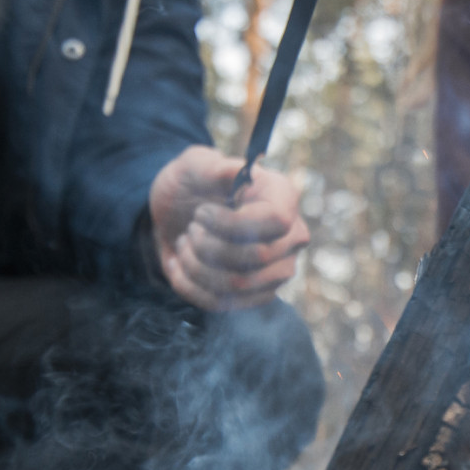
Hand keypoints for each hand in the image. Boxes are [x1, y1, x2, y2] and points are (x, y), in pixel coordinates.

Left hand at [150, 146, 310, 310]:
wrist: (179, 213)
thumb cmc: (191, 183)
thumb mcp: (193, 165)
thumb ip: (212, 166)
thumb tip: (236, 171)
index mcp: (282, 197)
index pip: (275, 221)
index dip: (232, 224)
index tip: (200, 213)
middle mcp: (291, 235)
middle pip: (256, 257)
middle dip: (208, 245)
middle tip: (190, 227)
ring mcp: (278, 269)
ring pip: (237, 285)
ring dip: (195, 266)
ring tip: (184, 243)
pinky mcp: (258, 295)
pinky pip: (221, 303)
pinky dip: (188, 285)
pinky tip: (179, 263)